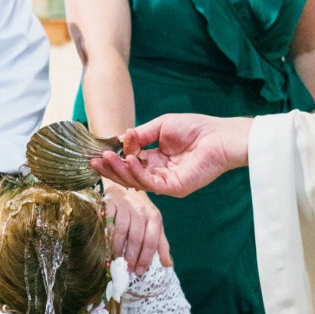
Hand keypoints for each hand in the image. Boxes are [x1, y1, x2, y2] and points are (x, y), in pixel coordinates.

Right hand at [92, 115, 252, 197]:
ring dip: (120, 169)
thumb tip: (122, 139)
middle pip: (129, 176)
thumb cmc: (196, 128)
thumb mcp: (161, 126)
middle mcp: (159, 174)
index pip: (130, 163)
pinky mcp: (175, 187)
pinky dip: (137, 173)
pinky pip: (151, 183)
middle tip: (94, 160)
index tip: (100, 152)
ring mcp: (167, 183)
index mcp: (156, 160)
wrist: (220, 135)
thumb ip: (141, 135)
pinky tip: (128, 160)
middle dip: (111, 169)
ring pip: (136, 181)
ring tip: (107, 157)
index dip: (115, 159)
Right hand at [103, 181, 170, 273]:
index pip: (151, 241)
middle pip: (137, 237)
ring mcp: (125, 206)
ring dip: (119, 248)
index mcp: (154, 217)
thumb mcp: (155, 225)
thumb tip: (167, 265)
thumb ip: (161, 245)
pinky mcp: (111, 204)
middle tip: (128, 270)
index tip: (140, 271)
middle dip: (132, 256)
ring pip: (122, 231)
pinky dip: (107, 235)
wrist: (125, 189)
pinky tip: (107, 245)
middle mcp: (141, 211)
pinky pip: (108, 222)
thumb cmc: (141, 212)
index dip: (145, 258)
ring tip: (117, 260)